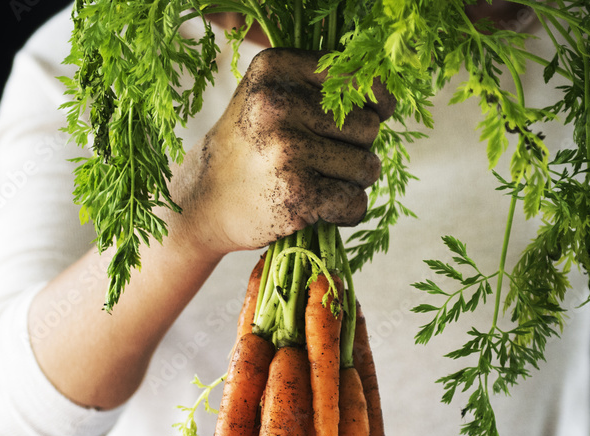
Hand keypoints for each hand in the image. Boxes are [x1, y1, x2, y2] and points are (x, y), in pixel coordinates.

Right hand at [170, 48, 395, 258]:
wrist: (203, 201)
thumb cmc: (250, 148)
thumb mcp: (269, 96)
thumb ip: (319, 86)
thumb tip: (386, 98)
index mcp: (275, 68)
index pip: (359, 78)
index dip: (377, 102)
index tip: (378, 115)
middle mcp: (279, 104)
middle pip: (368, 127)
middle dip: (356, 149)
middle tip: (320, 161)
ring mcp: (288, 150)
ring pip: (367, 167)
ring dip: (351, 182)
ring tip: (315, 182)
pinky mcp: (298, 195)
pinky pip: (356, 202)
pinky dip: (346, 212)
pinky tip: (318, 208)